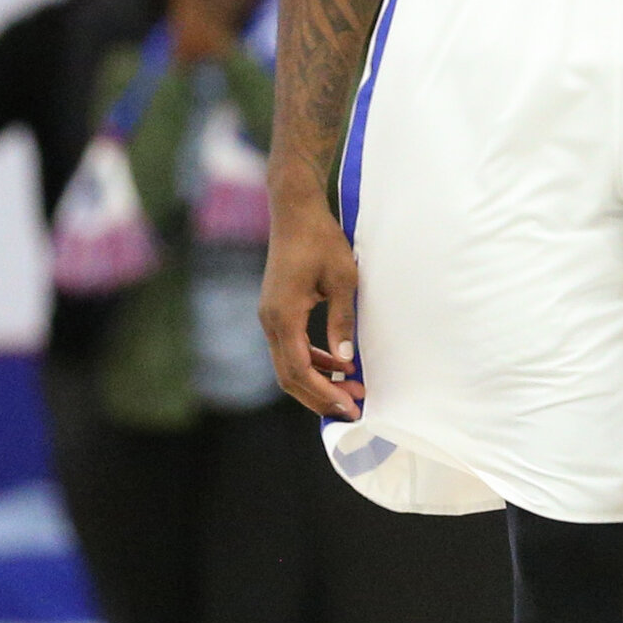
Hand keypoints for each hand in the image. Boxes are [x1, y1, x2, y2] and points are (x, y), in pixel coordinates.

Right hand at [260, 178, 363, 418]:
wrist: (295, 212)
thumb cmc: (321, 240)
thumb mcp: (343, 279)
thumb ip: (342, 319)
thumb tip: (346, 359)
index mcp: (283, 316)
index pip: (299, 370)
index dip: (323, 393)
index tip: (349, 406)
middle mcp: (270, 321)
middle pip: (289, 376)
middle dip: (320, 397)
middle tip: (352, 410)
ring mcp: (270, 317)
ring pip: (289, 365)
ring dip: (318, 381)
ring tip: (352, 391)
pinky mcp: (277, 312)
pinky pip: (292, 348)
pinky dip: (314, 362)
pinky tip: (339, 366)